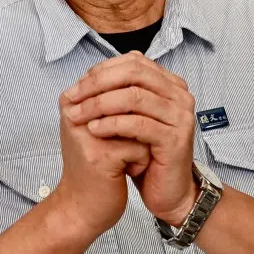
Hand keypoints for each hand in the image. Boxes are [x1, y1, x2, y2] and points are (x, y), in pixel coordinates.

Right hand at [55, 81, 150, 238]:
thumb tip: (140, 62)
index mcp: (71, 100)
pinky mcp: (100, 156)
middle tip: (131, 140)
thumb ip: (112, 94)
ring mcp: (86, 133)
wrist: (83, 207)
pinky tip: (124, 172)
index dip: (134, 102)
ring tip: (126, 156)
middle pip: (128, 97)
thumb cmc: (97, 164)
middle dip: (139, 119)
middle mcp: (74, 112)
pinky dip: (141, 160)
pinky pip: (141, 146)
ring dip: (141, 140)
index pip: (116, 79)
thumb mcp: (99, 123)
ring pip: (138, 121)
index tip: (123, 127)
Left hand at [65, 52, 198, 225]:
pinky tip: (94, 129)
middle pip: (133, 74)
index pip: (133, 62)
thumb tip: (86, 77)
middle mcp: (179, 95)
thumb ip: (118, 94)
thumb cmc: (146, 153)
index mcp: (170, 84)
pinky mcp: (175, 139)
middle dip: (98, 84)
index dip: (101, 71)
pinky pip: (139, 124)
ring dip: (100, 104)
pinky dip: (112, 124)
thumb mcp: (131, 118)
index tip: (76, 87)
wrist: (168, 191)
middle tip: (72, 97)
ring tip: (78, 115)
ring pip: (134, 97)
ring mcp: (180, 116)